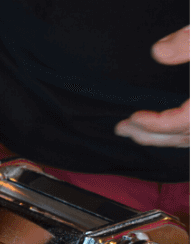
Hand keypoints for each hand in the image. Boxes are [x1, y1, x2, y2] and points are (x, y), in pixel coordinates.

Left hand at [115, 26, 188, 146]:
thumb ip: (186, 44)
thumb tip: (158, 52)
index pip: (180, 123)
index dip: (154, 124)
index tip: (133, 118)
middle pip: (178, 137)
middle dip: (147, 135)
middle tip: (121, 129)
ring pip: (185, 139)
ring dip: (158, 137)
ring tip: (133, 131)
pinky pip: (190, 133)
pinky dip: (173, 133)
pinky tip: (158, 128)